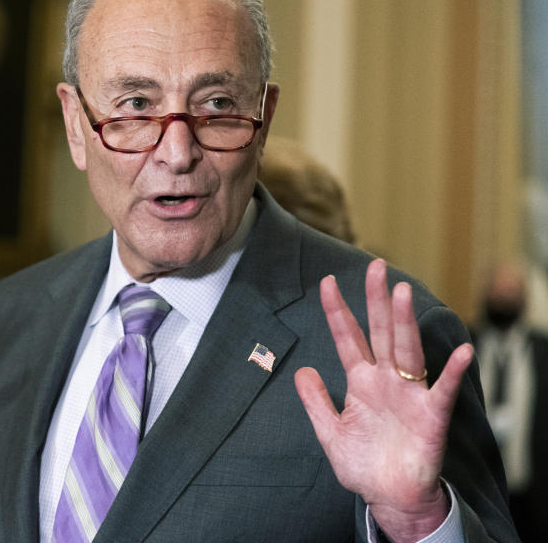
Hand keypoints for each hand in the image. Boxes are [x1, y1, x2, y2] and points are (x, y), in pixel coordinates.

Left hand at [294, 259, 473, 542]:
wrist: (389, 499)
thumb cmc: (364, 465)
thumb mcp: (330, 432)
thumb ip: (315, 401)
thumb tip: (302, 369)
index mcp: (361, 381)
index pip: (348, 338)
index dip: (337, 311)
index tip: (326, 282)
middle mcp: (386, 381)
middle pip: (381, 332)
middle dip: (377, 301)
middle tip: (376, 266)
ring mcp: (409, 395)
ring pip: (407, 350)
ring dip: (406, 322)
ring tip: (403, 293)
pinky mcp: (431, 417)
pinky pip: (444, 390)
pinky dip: (454, 372)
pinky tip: (463, 351)